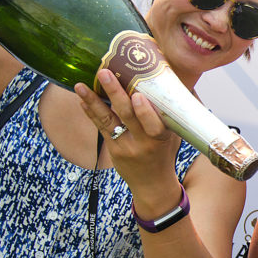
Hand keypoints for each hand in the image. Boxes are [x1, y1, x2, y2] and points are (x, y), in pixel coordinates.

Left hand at [74, 69, 179, 189]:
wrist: (153, 184)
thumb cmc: (165, 153)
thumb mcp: (175, 136)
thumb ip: (172, 113)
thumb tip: (176, 82)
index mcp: (162, 138)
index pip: (154, 125)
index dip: (145, 111)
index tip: (138, 95)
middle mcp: (143, 143)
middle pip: (127, 116)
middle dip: (115, 93)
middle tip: (105, 73)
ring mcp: (126, 147)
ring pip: (109, 121)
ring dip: (93, 101)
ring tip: (80, 85)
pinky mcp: (113, 149)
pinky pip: (101, 128)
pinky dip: (91, 112)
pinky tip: (82, 99)